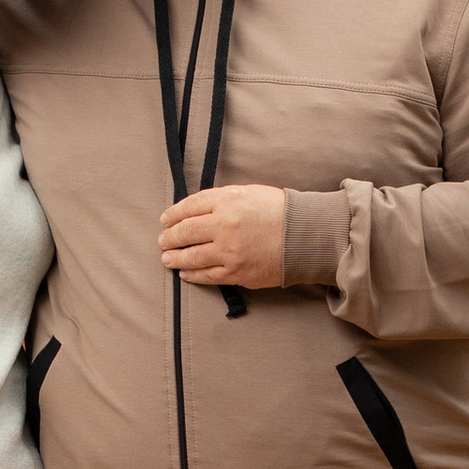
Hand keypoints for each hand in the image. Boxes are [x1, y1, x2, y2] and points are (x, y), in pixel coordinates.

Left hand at [159, 184, 288, 290]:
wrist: (305, 236)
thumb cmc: (279, 211)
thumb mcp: (248, 193)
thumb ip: (221, 200)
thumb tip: (195, 210)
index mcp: (227, 201)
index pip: (189, 207)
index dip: (173, 214)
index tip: (165, 220)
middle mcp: (224, 226)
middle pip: (185, 232)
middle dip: (170, 237)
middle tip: (163, 241)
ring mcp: (229, 252)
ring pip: (192, 257)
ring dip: (175, 258)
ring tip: (167, 258)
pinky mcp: (236, 273)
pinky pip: (207, 276)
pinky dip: (192, 274)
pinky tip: (185, 273)